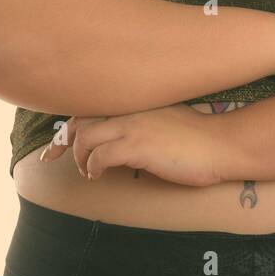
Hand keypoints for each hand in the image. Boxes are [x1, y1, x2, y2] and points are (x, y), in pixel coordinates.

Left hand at [38, 104, 225, 186]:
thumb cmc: (197, 136)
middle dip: (62, 142)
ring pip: (86, 137)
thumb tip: (118, 135)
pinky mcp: (138, 146)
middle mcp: (129, 107)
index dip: (68, 124)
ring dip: (80, 158)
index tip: (56, 141)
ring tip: (88, 171)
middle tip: (52, 158)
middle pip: (80, 120)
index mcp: (134, 100)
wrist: (222, 144)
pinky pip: (101, 155)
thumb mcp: (164, 118)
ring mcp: (133, 125)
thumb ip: (140, 119)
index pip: (89, 106)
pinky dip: (93, 167)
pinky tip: (98, 175)